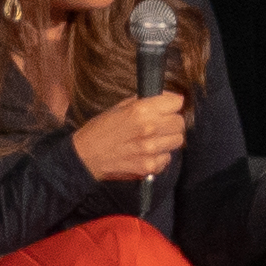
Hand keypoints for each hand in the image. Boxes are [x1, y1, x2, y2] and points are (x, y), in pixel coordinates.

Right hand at [73, 89, 192, 183]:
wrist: (86, 155)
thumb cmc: (101, 129)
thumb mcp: (121, 106)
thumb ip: (146, 102)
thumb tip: (169, 99)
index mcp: (141, 110)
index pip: (176, 103)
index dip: (172, 104)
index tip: (167, 106)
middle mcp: (149, 129)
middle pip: (180, 123)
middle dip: (172, 121)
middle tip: (160, 123)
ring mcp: (151, 150)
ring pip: (177, 140)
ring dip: (168, 138)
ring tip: (152, 138)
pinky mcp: (150, 166)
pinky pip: (167, 157)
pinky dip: (161, 155)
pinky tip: (147, 151)